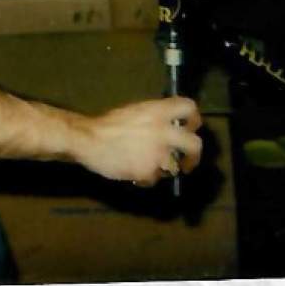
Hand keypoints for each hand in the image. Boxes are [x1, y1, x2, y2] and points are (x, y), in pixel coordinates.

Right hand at [76, 97, 202, 185]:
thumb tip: (171, 128)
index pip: (189, 108)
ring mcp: (158, 152)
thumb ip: (156, 118)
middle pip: (195, 145)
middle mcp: (163, 131)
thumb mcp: (136, 112)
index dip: (194, 119)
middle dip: (194, 156)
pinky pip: (155, 178)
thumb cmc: (109, 125)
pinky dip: (146, 178)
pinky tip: (134, 171)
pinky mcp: (149, 171)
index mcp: (158, 111)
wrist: (89, 140)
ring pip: (174, 166)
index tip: (191, 129)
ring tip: (148, 166)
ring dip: (164, 168)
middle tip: (186, 162)